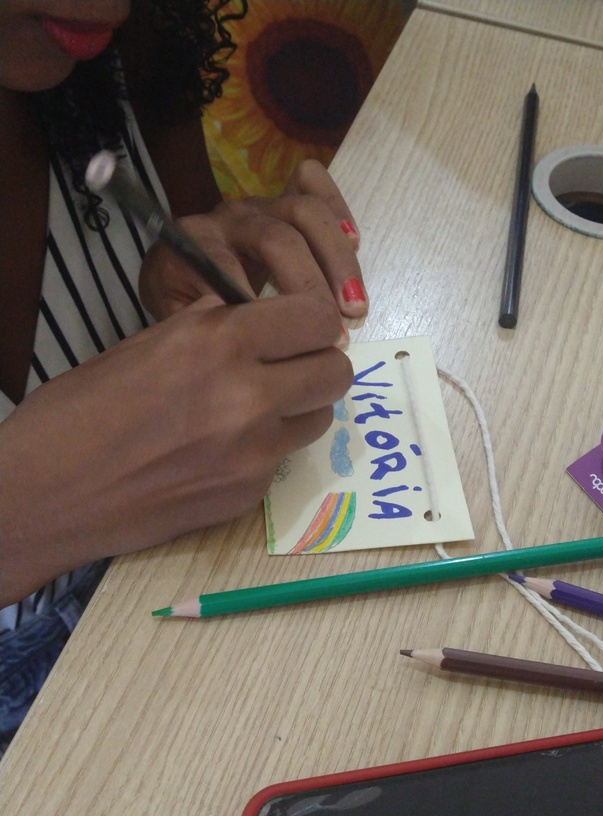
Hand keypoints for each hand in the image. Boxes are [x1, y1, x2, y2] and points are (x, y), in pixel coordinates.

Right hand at [0, 290, 351, 605]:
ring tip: (255, 408)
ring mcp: (254, 453)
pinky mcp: (248, 496)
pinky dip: (265, 449)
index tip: (297, 327)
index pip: (317, 318)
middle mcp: (249, 396)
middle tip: (287, 366)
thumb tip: (248, 315)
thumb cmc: (78, 410)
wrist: (48, 493)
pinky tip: (220, 452)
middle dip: (318, 363)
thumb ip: (208, 329)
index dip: (312, 321)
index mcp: (218, 342)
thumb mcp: (145, 345)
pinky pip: (282, 459)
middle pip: (336, 372)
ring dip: (298, 407)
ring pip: (319, 419)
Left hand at [139, 160, 367, 321]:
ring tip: (355, 304)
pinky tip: (355, 245)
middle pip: (280, 238)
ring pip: (306, 212)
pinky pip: (312, 183)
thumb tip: (241, 333)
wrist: (179, 271)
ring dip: (337, 259)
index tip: (290, 347)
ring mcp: (259, 203)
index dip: (264, 310)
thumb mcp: (181, 319)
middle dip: (312, 286)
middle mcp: (229, 217)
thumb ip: (202, 325)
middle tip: (334, 331)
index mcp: (198, 244)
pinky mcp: (282, 196)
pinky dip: (338, 209)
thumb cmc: (185, 303)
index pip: (233, 270)